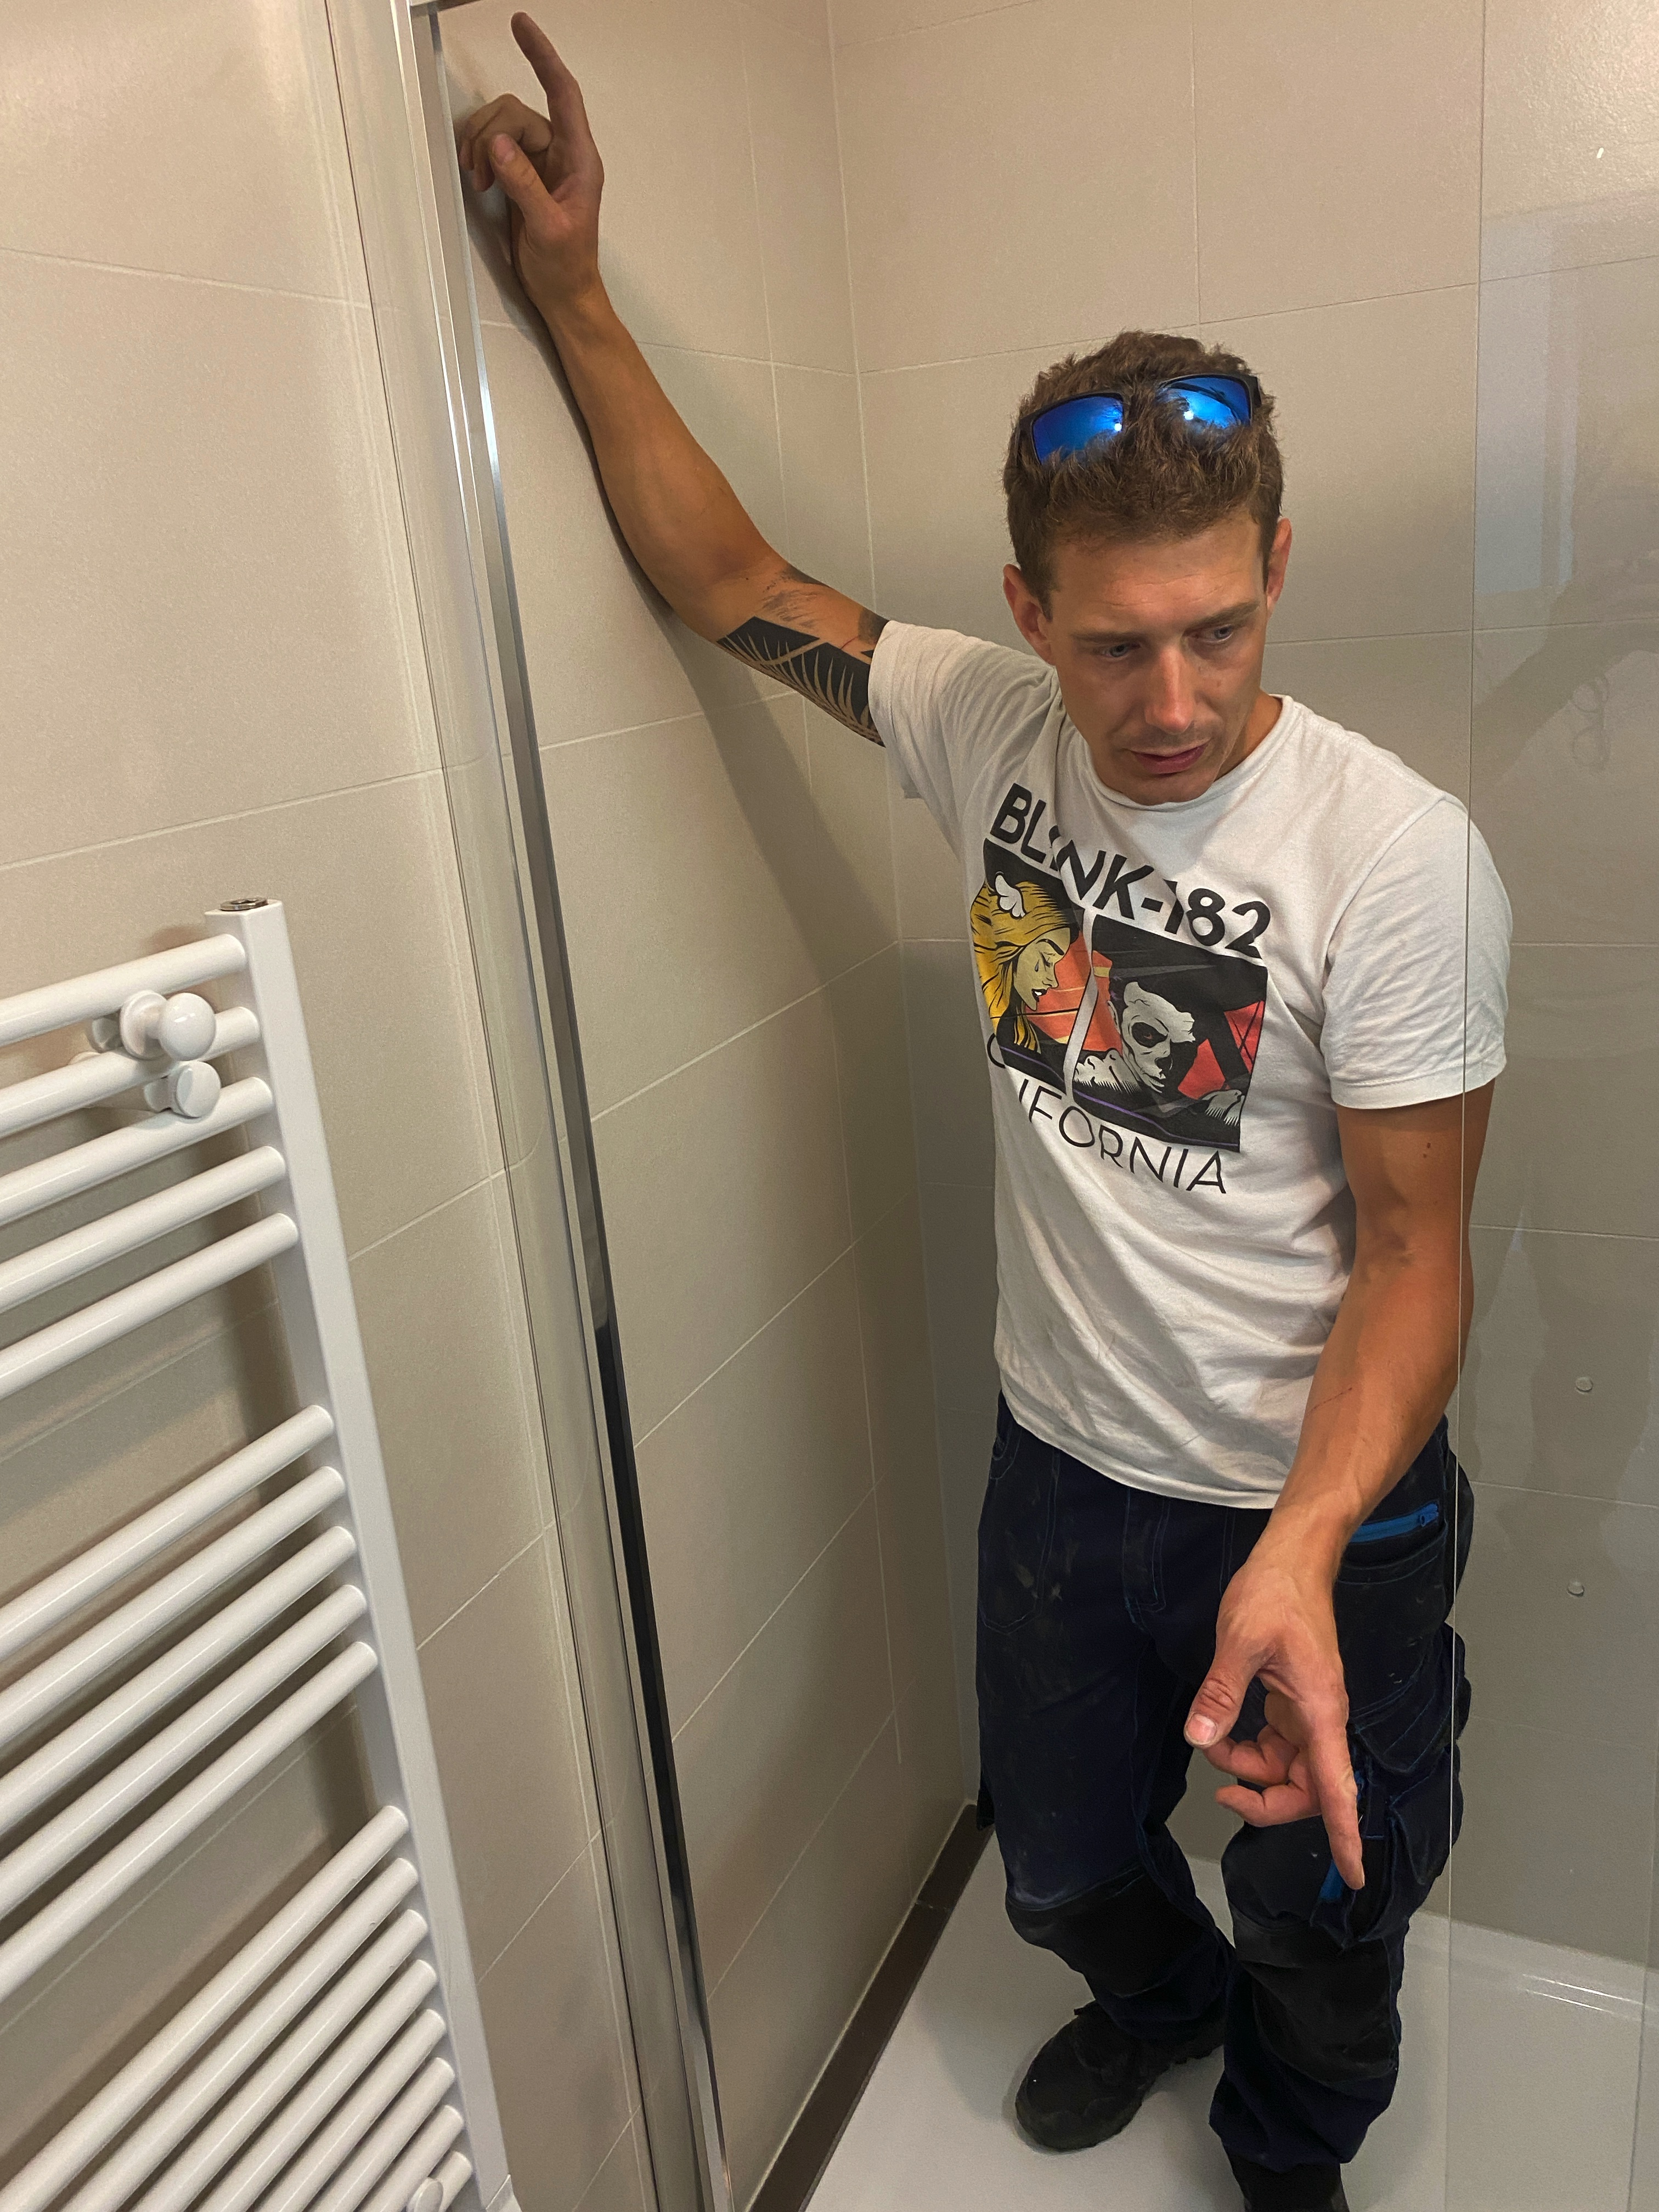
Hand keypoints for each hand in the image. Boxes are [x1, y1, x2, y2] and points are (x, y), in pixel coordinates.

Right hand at [455, 14, 603, 318]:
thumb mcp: (548, 229)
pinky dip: (480, 157)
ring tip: (478, 181)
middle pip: (516, 111)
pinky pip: (494, 146)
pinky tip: (479, 180)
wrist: (563, 294)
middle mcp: (561, 152)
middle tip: (479, 173)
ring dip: (481, 147)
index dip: (543, 56)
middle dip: (490, 134)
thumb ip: (524, 185)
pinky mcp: (522, 175)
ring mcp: (539, 162)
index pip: (563, 92)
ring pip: (501, 127)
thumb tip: (499, 146)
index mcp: (580, 159)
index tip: (521, 25)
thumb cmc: (567, 267)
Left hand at [1184, 1540, 1363, 1888]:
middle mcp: (1321, 1719)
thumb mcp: (1240, 1640)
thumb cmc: (1276, 1593)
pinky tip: (1224, 1731)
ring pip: (1289, 1769)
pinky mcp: (1293, 1702)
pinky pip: (1277, 1745)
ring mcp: (1308, 1712)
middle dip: (1267, 1800)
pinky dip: (1250, 1749)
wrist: (1294, 1558)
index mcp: (1320, 1711)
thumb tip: (1200, 1739)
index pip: (1336, 1787)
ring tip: (1212, 1745)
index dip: (1346, 1834)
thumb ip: (1222, 1693)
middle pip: (1308, 1789)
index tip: (1353, 1875)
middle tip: (1223, 1793)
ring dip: (1251, 1771)